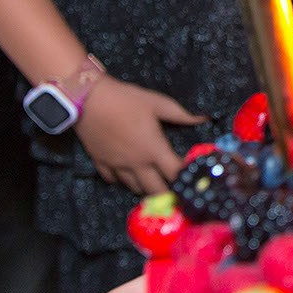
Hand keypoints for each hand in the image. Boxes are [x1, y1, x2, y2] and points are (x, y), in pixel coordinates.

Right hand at [72, 75, 206, 194]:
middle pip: (155, 190)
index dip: (186, 178)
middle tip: (174, 190)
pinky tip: (127, 174)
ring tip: (153, 183)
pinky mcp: (101, 163)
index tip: (191, 177)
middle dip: (167, 192)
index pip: (175, 173)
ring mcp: (117, 166)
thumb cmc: (126, 99)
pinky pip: (113, 180)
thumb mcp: (158, 103)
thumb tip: (203, 118)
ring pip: (134, 188)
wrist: (88, 99)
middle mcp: (137, 163)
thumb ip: (182, 114)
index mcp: (154, 149)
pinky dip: (122, 180)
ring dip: (146, 187)